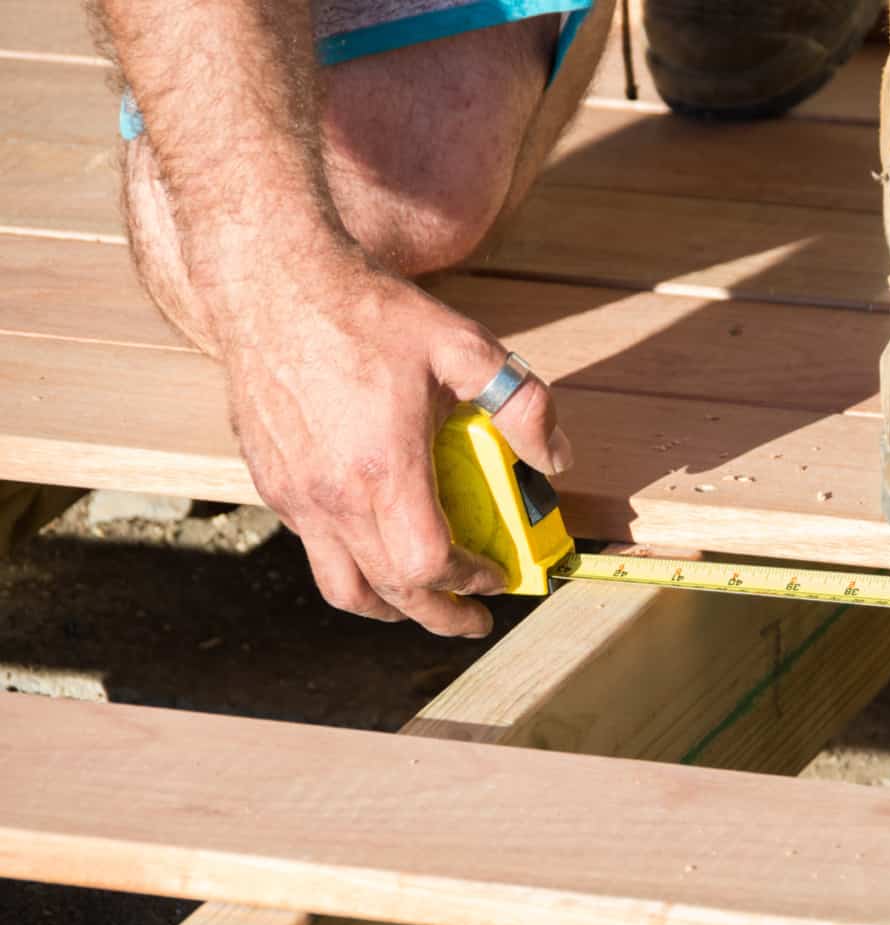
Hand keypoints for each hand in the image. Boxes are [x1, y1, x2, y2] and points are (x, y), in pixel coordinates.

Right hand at [218, 252, 572, 635]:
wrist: (270, 278)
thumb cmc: (367, 310)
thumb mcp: (463, 345)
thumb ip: (522, 404)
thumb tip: (556, 459)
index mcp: (382, 470)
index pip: (427, 566)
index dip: (469, 582)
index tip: (497, 576)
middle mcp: (331, 495)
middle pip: (387, 592)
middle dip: (437, 614)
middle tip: (471, 619)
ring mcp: (294, 493)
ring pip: (340, 585)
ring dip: (387, 606)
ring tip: (421, 601)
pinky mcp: (270, 481)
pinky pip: (314, 547)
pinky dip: (352, 563)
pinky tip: (378, 540)